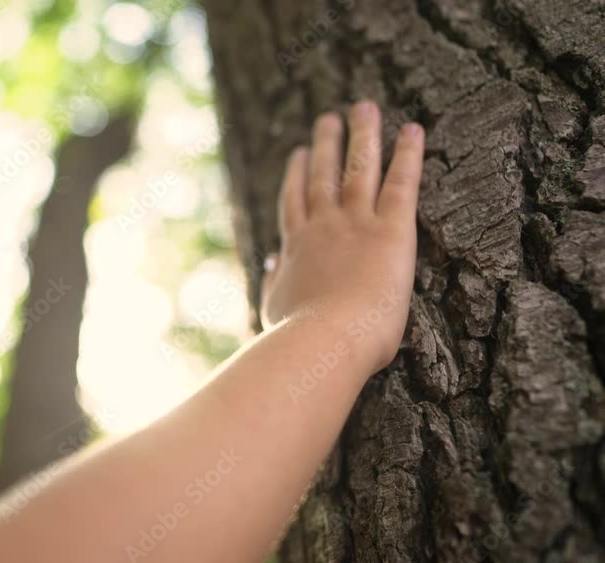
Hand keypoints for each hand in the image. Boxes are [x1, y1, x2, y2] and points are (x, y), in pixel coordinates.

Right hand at [260, 101, 423, 371]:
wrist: (323, 341)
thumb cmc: (299, 338)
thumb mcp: (275, 309)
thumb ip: (275, 280)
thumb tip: (269, 260)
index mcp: (297, 249)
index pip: (296, 202)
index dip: (298, 175)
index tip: (300, 153)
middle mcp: (323, 227)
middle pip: (324, 176)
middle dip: (327, 145)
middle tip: (328, 119)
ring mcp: (355, 225)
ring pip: (358, 169)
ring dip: (362, 136)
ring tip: (364, 108)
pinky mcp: (391, 231)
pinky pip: (401, 184)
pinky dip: (407, 155)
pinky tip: (413, 130)